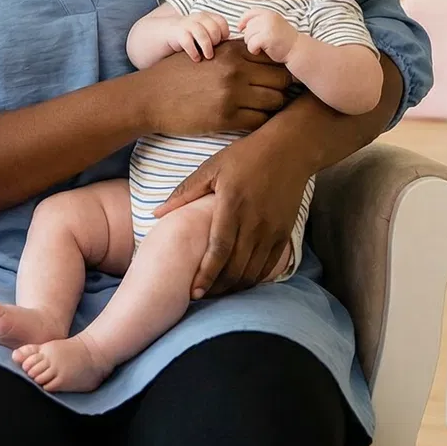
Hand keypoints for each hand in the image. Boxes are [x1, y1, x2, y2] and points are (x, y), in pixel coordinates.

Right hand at [140, 41, 292, 138]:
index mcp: (232, 50)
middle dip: (280, 89)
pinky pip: (259, 121)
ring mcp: (231, 94)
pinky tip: (248, 120)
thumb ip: (235, 51)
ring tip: (260, 109)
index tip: (272, 79)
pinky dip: (259, 122)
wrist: (150, 97)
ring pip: (275, 102)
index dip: (278, 70)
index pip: (276, 58)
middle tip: (270, 96)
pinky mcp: (225, 118)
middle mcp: (235, 69)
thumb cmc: (178, 74)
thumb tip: (264, 54)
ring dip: (272, 107)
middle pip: (282, 80)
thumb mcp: (207, 52)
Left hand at [154, 129, 311, 298]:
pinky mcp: (285, 233)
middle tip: (201, 296)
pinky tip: (241, 281)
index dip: (206, 274)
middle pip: (235, 267)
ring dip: (235, 286)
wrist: (290, 149)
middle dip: (217, 287)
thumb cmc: (246, 155)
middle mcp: (254, 222)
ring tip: (218, 291)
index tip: (194, 292)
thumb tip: (156, 213)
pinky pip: (269, 266)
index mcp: (232, 205)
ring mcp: (272, 230)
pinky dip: (255, 278)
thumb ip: (185, 193)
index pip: (218, 250)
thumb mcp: (212, 167)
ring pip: (253, 271)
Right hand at [168, 11, 230, 60]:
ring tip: (208, 57)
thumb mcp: (201, 33)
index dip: (224, 33)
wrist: (162, 34)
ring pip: (201, 33)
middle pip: (213, 27)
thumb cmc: (187, 38)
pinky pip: (187, 41)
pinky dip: (193, 51)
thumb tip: (232, 46)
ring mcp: (185, 24)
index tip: (221, 43)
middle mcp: (196, 18)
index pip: (221, 21)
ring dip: (207, 46)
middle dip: (216, 41)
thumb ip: (213, 35)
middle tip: (213, 51)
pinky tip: (195, 58)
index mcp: (205, 17)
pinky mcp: (176, 33)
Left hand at [236, 9, 297, 62]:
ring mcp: (268, 27)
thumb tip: (241, 26)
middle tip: (259, 43)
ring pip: (247, 36)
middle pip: (248, 27)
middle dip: (249, 37)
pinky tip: (260, 51)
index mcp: (270, 13)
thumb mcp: (273, 25)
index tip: (240, 28)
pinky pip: (251, 44)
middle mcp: (268, 18)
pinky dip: (253, 50)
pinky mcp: (266, 38)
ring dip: (251, 44)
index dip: (243, 21)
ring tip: (261, 47)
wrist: (297, 49)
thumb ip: (261, 22)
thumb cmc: (284, 40)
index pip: (250, 13)